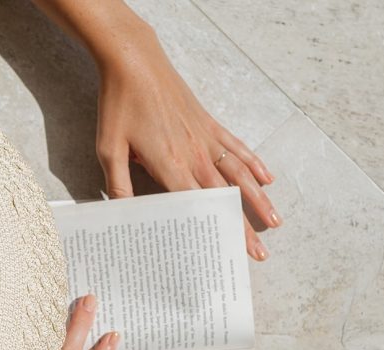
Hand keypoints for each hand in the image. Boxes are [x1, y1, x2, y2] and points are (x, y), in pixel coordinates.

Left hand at [94, 28, 279, 260]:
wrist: (135, 62)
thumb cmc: (119, 105)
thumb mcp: (108, 148)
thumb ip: (117, 185)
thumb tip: (125, 215)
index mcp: (169, 164)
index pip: (197, 206)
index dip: (216, 230)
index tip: (230, 251)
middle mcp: (194, 154)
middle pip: (224, 197)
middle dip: (243, 226)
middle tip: (260, 252)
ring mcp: (205, 137)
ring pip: (239, 174)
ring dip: (259, 199)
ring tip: (275, 221)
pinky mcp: (209, 123)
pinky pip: (237, 146)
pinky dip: (254, 163)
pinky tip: (267, 178)